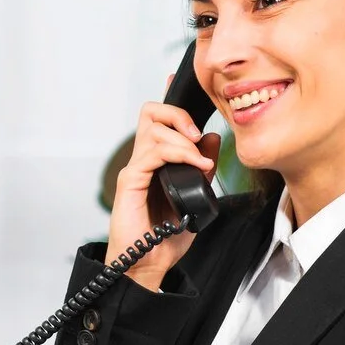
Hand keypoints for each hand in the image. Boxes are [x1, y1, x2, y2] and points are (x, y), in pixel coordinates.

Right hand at [104, 81, 220, 289]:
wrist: (147, 263)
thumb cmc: (165, 236)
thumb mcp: (196, 196)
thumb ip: (202, 168)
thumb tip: (213, 139)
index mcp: (156, 161)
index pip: (160, 120)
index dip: (170, 99)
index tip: (177, 82)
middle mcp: (143, 159)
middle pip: (151, 112)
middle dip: (177, 113)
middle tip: (197, 133)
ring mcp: (135, 168)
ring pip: (153, 127)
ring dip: (182, 137)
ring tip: (201, 159)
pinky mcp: (131, 180)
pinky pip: (152, 151)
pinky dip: (178, 153)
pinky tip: (196, 166)